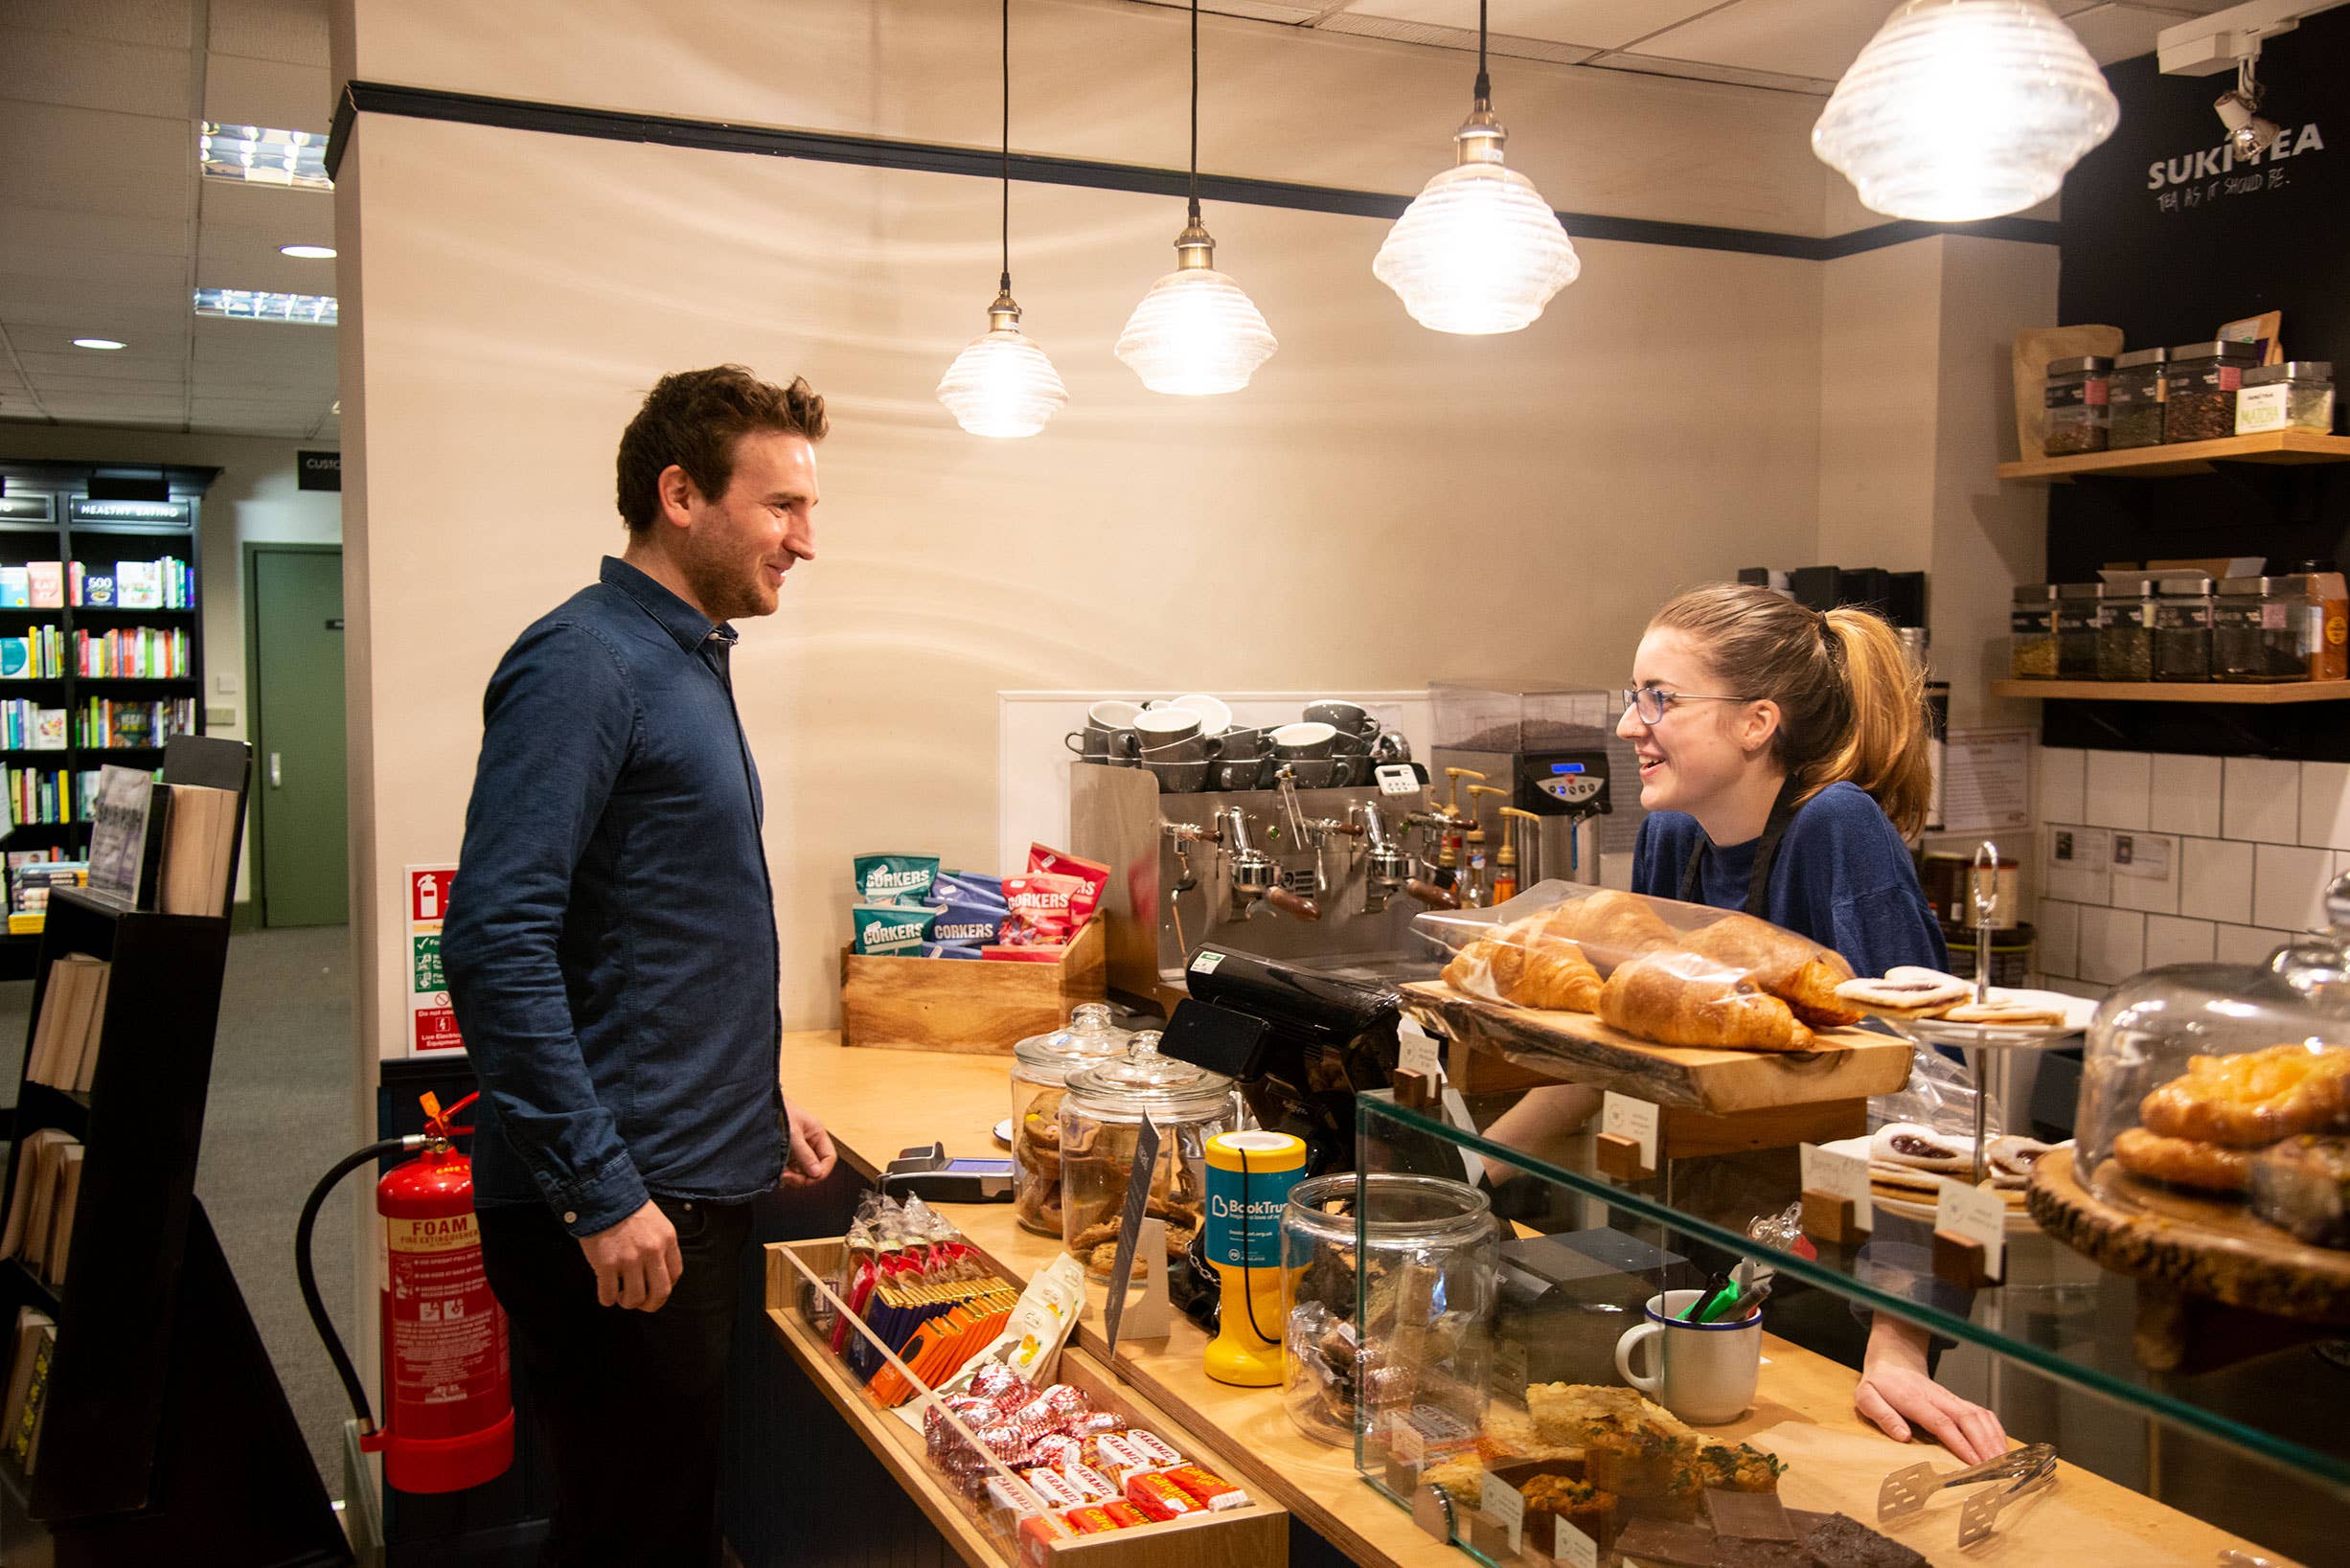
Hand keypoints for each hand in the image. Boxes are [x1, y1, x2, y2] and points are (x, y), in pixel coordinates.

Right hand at [577, 1200, 681, 1311]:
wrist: (602, 1196)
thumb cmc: (628, 1209)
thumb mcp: (657, 1222)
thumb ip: (660, 1245)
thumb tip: (658, 1273)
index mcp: (667, 1240)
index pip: (675, 1275)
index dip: (665, 1287)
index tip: (655, 1289)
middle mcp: (652, 1251)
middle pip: (660, 1293)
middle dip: (651, 1305)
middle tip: (641, 1304)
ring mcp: (629, 1259)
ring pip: (634, 1298)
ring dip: (627, 1303)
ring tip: (620, 1295)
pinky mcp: (607, 1264)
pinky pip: (608, 1295)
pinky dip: (607, 1300)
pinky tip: (606, 1294)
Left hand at [780, 1102, 836, 1188]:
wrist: (762, 1106)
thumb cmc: (779, 1112)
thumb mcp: (793, 1134)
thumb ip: (805, 1155)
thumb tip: (817, 1174)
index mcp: (818, 1134)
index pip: (829, 1158)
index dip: (822, 1171)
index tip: (810, 1178)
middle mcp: (811, 1143)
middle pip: (816, 1168)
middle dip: (804, 1176)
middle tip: (788, 1177)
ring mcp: (800, 1149)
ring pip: (804, 1171)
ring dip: (793, 1176)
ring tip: (780, 1172)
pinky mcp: (788, 1154)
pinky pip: (793, 1169)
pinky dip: (786, 1173)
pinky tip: (778, 1170)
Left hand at [1854, 1316, 2006, 1463]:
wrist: (1893, 1364)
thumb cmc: (1880, 1386)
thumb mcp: (1867, 1397)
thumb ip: (1882, 1415)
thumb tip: (1903, 1436)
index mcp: (1914, 1399)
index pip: (1941, 1422)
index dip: (1959, 1443)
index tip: (1973, 1463)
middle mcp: (1938, 1397)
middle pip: (1968, 1419)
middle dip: (1984, 1445)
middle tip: (1996, 1470)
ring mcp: (1951, 1399)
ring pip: (1979, 1415)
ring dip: (1993, 1439)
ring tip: (2003, 1464)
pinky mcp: (1958, 1402)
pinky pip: (1983, 1414)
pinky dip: (1995, 1430)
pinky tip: (2001, 1448)